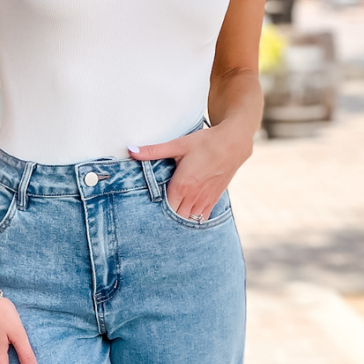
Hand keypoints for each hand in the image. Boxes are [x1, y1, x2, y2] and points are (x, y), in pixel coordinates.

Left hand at [129, 123, 250, 219]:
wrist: (233, 144)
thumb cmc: (205, 143)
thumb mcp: (177, 145)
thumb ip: (153, 151)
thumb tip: (131, 150)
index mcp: (182, 186)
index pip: (165, 209)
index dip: (156, 212)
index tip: (148, 211)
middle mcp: (193, 196)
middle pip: (176, 218)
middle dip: (167, 218)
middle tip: (157, 216)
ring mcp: (205, 200)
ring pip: (189, 220)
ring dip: (180, 219)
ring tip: (170, 218)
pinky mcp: (214, 199)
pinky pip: (202, 217)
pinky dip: (194, 219)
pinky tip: (187, 215)